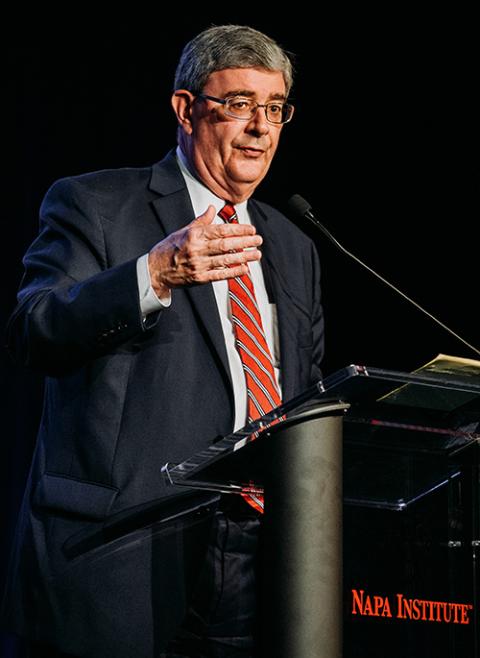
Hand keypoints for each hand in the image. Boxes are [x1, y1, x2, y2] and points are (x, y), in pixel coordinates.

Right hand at [148, 205, 262, 296]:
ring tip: (256, 254)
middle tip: (259, 240)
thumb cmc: (170, 248)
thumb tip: (213, 208)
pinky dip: (233, 272)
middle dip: (245, 242)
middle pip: (226, 244)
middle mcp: (197, 249)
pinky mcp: (199, 278)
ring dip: (243, 257)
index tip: (251, 230)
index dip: (238, 229)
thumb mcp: (183, 230)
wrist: (156, 269)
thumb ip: (201, 221)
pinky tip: (245, 269)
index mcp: (194, 235)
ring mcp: (198, 264)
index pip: (221, 230)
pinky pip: (220, 275)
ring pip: (225, 259)